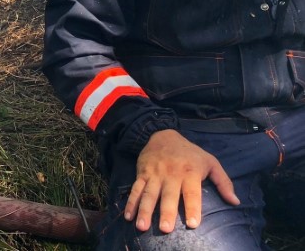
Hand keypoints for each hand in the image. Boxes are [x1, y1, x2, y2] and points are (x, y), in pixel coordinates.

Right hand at [124, 129, 238, 233]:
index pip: (192, 193)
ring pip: (148, 194)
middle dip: (165, 212)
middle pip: (168, 195)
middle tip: (165, 229)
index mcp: (190, 172)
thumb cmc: (190, 153)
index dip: (192, 208)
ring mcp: (154, 174)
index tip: (193, 224)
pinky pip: (135, 189)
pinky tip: (128, 216)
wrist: (162, 134)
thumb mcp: (210, 162)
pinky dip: (131, 203)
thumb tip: (235, 202)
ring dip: (144, 210)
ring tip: (141, 226)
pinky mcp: (142, 174)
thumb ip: (223, 182)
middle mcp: (171, 174)